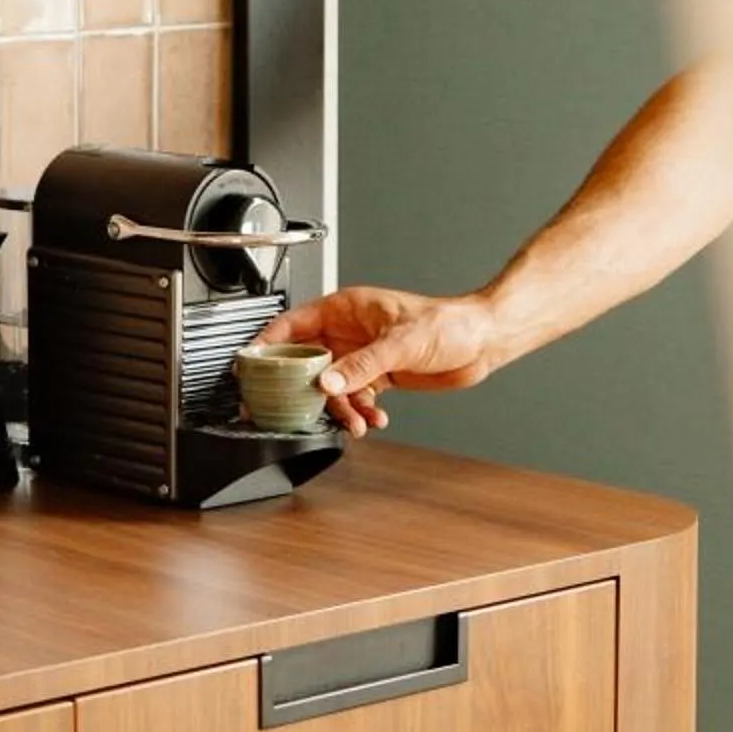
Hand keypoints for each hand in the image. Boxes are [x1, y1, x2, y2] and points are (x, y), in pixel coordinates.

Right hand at [258, 286, 504, 436]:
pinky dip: (361, 412)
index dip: (267, 344)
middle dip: (301, 389)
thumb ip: (361, 365)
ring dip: (340, 408)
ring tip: (355, 423)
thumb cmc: (448, 323)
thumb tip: (327, 383)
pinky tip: (374, 419)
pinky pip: (355, 398)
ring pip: (331, 386)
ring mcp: (361, 355)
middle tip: (287, 410)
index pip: (292, 324)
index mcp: (344, 309)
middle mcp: (347, 332)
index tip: (250, 365)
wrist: (482, 341)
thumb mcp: (400, 342)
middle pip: (306, 361)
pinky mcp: (377, 376)